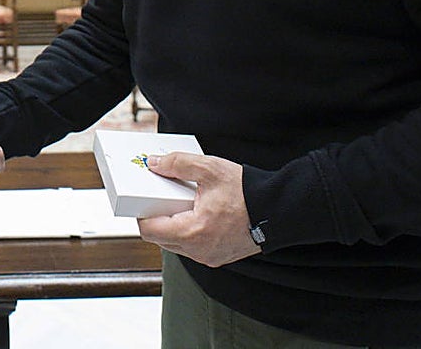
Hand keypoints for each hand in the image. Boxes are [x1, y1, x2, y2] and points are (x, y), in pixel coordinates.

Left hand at [135, 152, 260, 267]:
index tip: (142, 198)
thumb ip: (178, 164)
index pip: (149, 230)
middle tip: (161, 197)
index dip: (141, 213)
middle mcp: (198, 251)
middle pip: (160, 238)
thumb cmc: (247, 193)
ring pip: (175, 244)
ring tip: (181, 203)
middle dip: (157, 217)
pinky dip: (188, 231)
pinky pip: (191, 247)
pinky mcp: (218, 257)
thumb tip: (154, 164)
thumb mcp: (210, 169)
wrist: (278, 211)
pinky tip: (195, 213)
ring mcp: (209, 257)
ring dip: (172, 225)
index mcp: (192, 232)